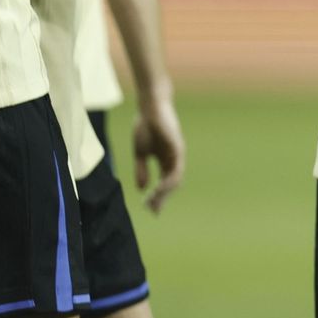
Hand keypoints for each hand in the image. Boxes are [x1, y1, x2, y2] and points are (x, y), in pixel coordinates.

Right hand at [132, 94, 185, 212]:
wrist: (149, 106)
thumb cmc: (145, 126)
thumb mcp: (140, 153)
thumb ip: (142, 170)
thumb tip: (142, 189)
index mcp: (165, 161)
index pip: (164, 183)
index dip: (157, 197)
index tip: (149, 208)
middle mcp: (173, 159)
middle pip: (171, 185)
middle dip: (161, 198)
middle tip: (152, 210)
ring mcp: (177, 154)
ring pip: (175, 180)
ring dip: (164, 193)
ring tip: (154, 202)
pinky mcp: (177, 148)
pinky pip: (176, 169)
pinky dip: (168, 181)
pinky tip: (159, 188)